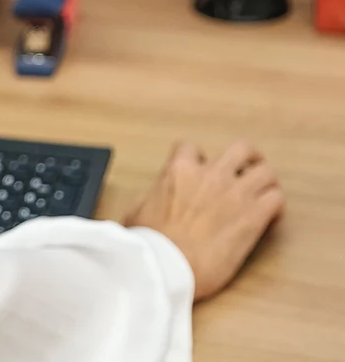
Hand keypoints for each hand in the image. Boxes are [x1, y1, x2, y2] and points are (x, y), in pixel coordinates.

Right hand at [125, 140, 284, 301]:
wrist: (167, 266)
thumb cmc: (149, 241)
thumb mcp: (137, 210)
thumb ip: (152, 197)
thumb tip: (151, 203)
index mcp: (179, 169)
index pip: (192, 147)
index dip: (198, 158)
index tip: (200, 172)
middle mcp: (210, 174)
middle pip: (242, 149)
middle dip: (247, 159)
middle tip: (247, 172)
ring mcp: (235, 193)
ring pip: (266, 172)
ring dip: (266, 182)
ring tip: (264, 195)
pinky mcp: (253, 217)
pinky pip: (277, 200)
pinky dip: (276, 207)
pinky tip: (269, 219)